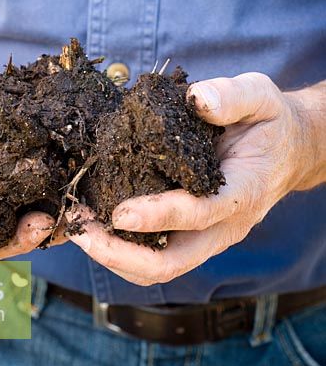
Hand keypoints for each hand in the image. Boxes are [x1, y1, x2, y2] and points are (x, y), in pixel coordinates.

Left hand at [67, 72, 319, 285]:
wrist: (288, 151)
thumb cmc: (268, 123)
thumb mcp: (260, 96)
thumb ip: (233, 96)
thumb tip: (198, 99)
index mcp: (242, 192)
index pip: (200, 214)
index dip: (159, 216)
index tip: (121, 212)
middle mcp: (223, 225)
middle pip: (171, 263)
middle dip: (120, 255)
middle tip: (80, 229)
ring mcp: (206, 236)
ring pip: (156, 268)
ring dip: (113, 256)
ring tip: (76, 226)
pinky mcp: (190, 235)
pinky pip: (152, 255)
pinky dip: (119, 248)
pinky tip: (91, 221)